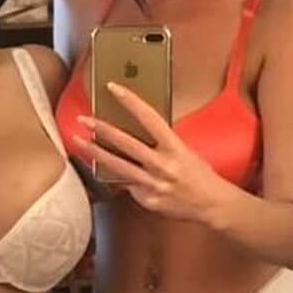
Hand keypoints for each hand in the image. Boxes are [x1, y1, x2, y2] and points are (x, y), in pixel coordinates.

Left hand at [71, 81, 228, 224]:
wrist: (213, 204)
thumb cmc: (198, 173)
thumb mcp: (184, 150)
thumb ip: (161, 143)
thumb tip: (134, 130)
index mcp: (176, 147)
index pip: (149, 118)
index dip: (130, 101)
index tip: (113, 88)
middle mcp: (164, 166)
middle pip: (127, 143)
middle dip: (102, 129)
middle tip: (84, 118)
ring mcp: (155, 185)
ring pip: (118, 166)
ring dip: (95, 152)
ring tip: (79, 141)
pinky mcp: (148, 201)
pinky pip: (128, 186)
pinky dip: (118, 176)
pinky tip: (106, 169)